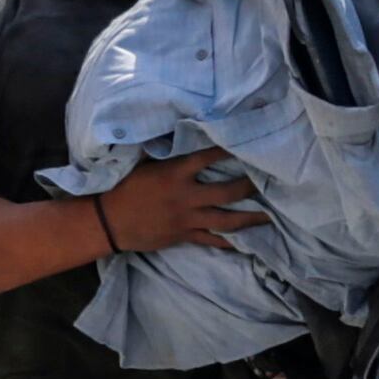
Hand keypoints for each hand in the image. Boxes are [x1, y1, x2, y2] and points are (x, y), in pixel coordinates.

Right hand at [91, 143, 271, 257]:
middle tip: (267, 183)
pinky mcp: (184, 236)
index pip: (207, 158)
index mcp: (175, 174)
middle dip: (249, 187)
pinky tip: (247, 242)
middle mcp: (186, 196)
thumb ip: (164, 154)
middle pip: (227, 192)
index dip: (227, 150)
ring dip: (250, 219)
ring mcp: (187, 219)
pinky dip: (230, 242)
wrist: (109, 221)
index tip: (245, 143)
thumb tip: (178, 136)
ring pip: (226, 221)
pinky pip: (213, 241)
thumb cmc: (124, 187)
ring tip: (269, 216)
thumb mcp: (142, 164)